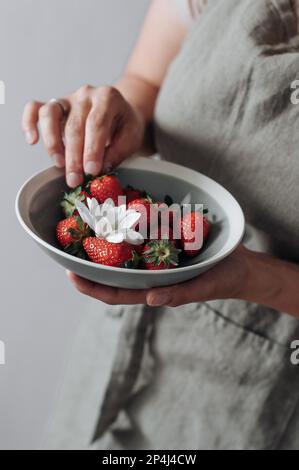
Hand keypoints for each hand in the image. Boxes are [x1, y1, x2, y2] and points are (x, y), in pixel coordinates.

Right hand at [22, 85, 144, 186]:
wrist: (121, 112)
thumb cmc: (125, 126)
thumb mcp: (131, 138)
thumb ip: (118, 152)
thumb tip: (100, 168)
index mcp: (108, 97)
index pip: (97, 124)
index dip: (93, 149)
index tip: (91, 171)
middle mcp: (85, 94)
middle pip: (74, 125)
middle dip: (74, 156)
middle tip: (75, 180)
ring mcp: (67, 98)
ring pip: (50, 114)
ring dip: (52, 142)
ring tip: (59, 165)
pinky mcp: (54, 105)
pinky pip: (34, 108)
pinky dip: (29, 122)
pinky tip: (32, 141)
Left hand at [67, 245, 249, 306]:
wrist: (240, 265)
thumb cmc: (223, 278)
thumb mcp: (203, 286)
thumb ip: (179, 295)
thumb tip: (150, 300)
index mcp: (154, 290)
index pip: (116, 294)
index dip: (93, 288)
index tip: (71, 276)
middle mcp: (149, 277)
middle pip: (112, 275)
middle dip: (89, 265)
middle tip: (69, 247)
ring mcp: (156, 262)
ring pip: (123, 258)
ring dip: (104, 247)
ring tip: (86, 230)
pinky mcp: (164, 247)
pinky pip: (140, 241)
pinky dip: (126, 232)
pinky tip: (117, 217)